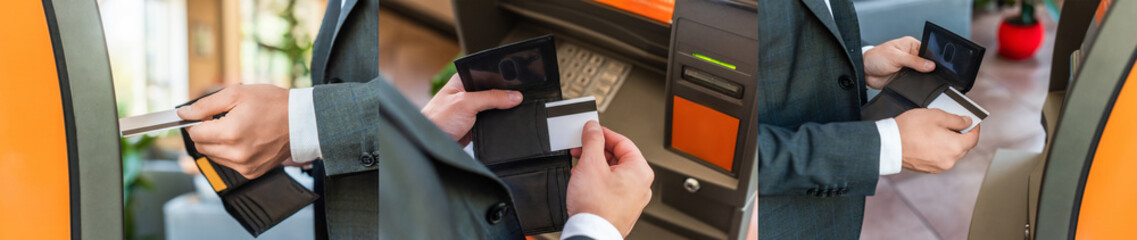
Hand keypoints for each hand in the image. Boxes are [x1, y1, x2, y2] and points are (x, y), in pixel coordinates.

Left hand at [177, 84, 290, 178]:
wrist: (301, 122)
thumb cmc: (273, 104)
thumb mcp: (237, 94)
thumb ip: (205, 105)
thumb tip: (183, 113)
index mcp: (230, 133)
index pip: (195, 134)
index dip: (199, 122)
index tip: (208, 116)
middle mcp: (236, 154)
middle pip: (202, 147)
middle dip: (208, 133)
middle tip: (226, 120)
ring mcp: (245, 166)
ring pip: (214, 157)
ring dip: (219, 144)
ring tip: (239, 129)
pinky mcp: (252, 172)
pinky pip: (230, 164)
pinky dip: (232, 153)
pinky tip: (246, 140)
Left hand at [421, 74, 522, 144]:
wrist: (430, 144)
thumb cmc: (437, 119)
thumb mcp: (466, 103)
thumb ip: (491, 98)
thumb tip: (514, 96)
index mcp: (463, 80)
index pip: (489, 75)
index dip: (504, 80)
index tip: (520, 86)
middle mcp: (468, 93)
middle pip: (494, 91)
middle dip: (505, 97)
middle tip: (518, 100)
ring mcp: (472, 109)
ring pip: (494, 107)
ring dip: (502, 111)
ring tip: (513, 111)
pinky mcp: (475, 124)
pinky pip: (492, 121)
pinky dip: (498, 123)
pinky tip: (504, 123)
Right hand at [567, 121, 653, 236]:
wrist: (590, 234)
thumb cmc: (596, 207)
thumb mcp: (591, 164)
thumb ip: (592, 140)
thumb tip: (593, 128)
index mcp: (640, 170)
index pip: (622, 142)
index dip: (603, 133)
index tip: (590, 130)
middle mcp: (641, 185)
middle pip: (618, 157)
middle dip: (596, 151)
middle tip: (580, 148)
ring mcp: (632, 199)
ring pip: (613, 173)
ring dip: (594, 166)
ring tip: (579, 166)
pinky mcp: (622, 209)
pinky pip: (611, 188)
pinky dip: (597, 181)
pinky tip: (583, 182)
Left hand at [863, 36, 936, 88]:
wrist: (864, 72)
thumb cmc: (875, 58)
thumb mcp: (896, 57)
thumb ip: (914, 61)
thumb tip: (931, 65)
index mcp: (911, 45)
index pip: (928, 51)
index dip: (933, 59)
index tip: (936, 65)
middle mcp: (912, 56)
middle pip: (927, 64)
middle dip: (927, 69)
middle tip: (925, 73)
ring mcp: (909, 68)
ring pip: (922, 74)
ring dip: (921, 77)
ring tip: (915, 77)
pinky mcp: (906, 78)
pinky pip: (915, 82)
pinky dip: (915, 84)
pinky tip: (912, 83)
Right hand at [895, 108, 980, 172]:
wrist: (888, 145)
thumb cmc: (909, 129)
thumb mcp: (935, 115)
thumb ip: (956, 119)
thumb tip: (967, 122)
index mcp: (955, 147)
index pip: (974, 138)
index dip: (974, 127)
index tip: (972, 121)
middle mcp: (950, 160)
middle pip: (963, 147)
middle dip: (961, 135)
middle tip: (952, 123)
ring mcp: (939, 166)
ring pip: (951, 153)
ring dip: (949, 143)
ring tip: (936, 131)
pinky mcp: (929, 169)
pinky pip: (940, 158)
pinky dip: (939, 150)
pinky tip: (928, 141)